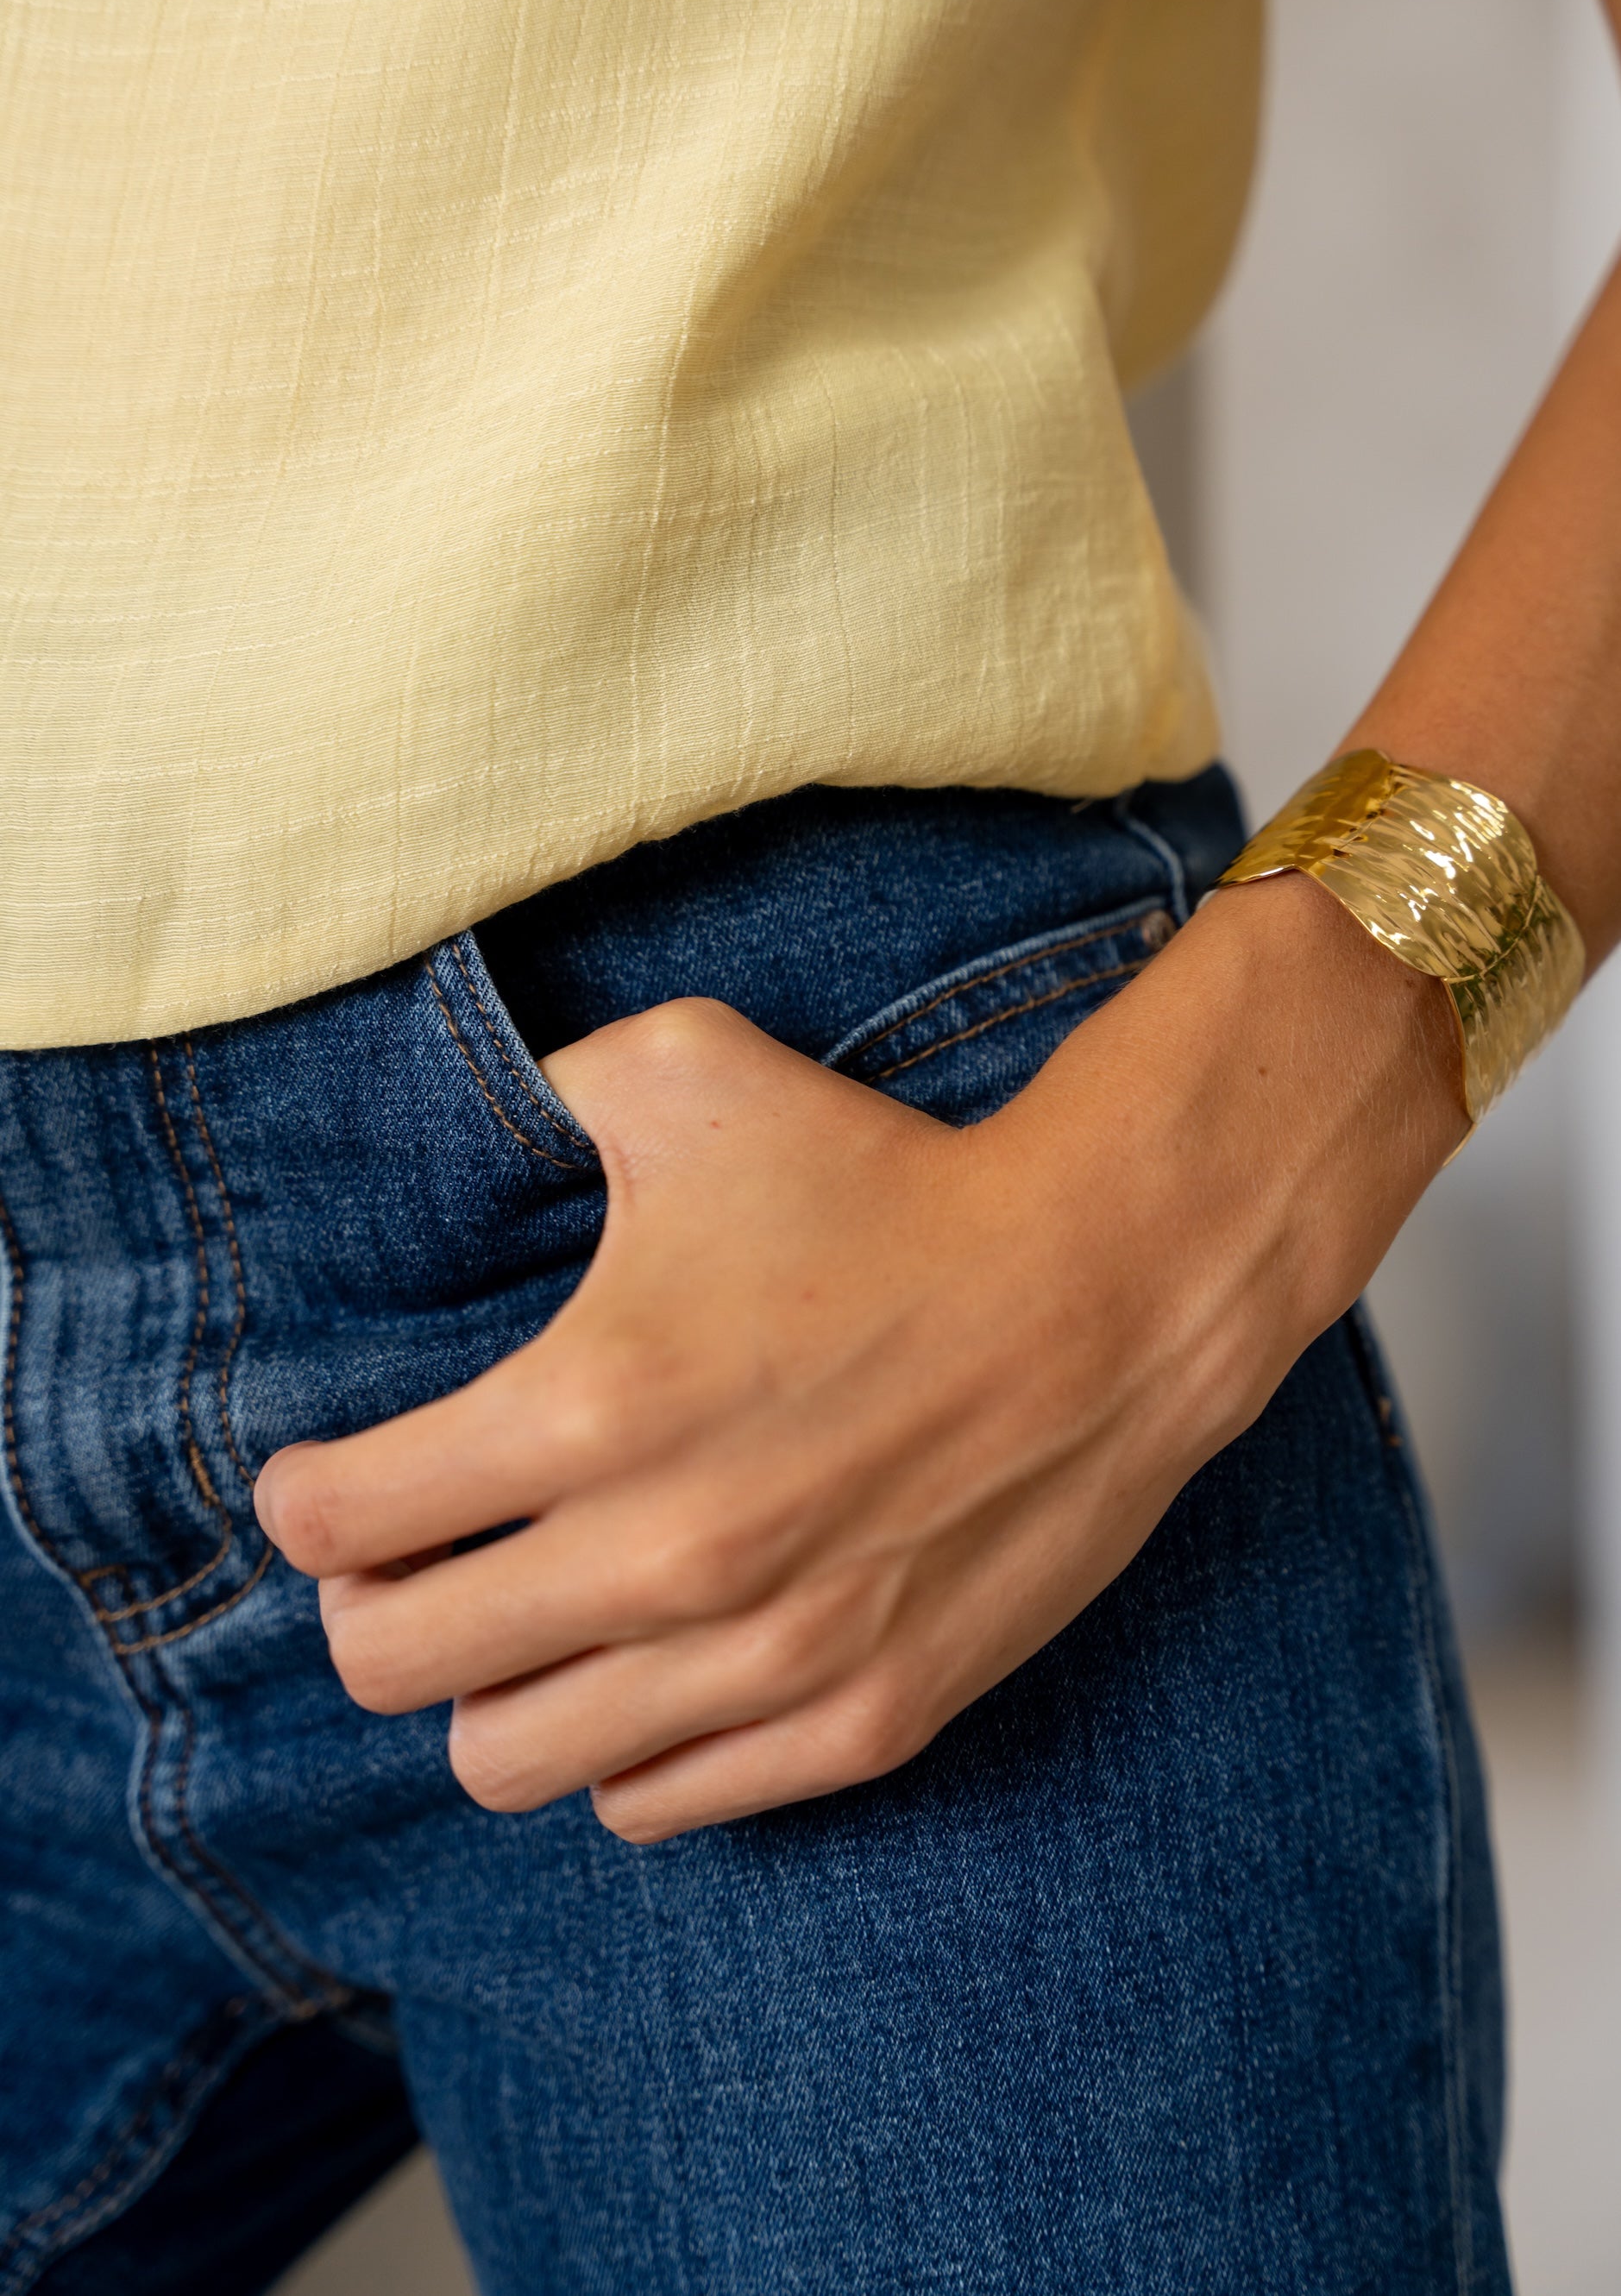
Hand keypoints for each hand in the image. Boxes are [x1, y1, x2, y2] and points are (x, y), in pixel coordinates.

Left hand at [254, 879, 1464, 1841]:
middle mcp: (664, 1556)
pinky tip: (647, 1665)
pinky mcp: (861, 1720)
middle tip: (411, 1561)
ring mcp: (765, 1660)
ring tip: (530, 1619)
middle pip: (394, 1670)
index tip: (331, 1480)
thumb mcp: (688, 1070)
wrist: (1110, 1282)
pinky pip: (655, 1805)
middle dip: (372, 1612)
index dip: (307, 1501)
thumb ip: (534, 1089)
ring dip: (492, 1691)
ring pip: (508, 1762)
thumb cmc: (887, 1175)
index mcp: (591, 1403)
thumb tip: (456, 1122)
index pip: (336, 1525)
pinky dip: (621, 1748)